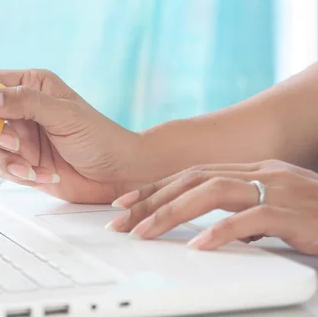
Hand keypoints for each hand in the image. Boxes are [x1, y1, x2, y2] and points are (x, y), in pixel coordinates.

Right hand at [0, 69, 141, 202]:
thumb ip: (24, 102)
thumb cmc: (99, 136)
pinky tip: (39, 175)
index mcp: (32, 85)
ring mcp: (22, 137)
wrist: (119, 174)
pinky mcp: (23, 162)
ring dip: (6, 156)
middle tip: (10, 141)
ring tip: (29, 162)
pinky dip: (17, 172)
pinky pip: (3, 166)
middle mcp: (23, 109)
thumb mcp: (63, 114)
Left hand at [106, 160, 317, 254]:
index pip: (192, 173)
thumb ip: (247, 215)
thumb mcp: (277, 214)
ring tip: (144, 232)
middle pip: (192, 179)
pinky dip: (221, 232)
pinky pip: (250, 219)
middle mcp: (261, 172)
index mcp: (253, 170)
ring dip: (171, 213)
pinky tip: (199, 245)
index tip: (126, 201)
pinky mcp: (293, 211)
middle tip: (121, 219)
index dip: (155, 186)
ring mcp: (277, 188)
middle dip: (152, 199)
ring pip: (211, 192)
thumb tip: (219, 231)